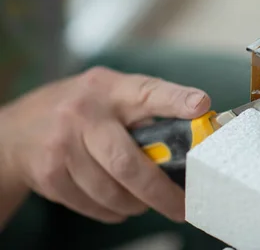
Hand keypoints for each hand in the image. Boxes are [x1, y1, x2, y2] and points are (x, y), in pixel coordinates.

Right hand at [0, 67, 210, 223]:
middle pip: (128, 162)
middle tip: (182, 206)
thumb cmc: (80, 111)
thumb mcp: (110, 94)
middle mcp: (83, 113)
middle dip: (160, 192)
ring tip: (144, 201)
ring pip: (111, 191)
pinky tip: (117, 203)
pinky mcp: (48, 174)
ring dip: (135, 204)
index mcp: (110, 88)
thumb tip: (193, 135)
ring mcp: (62, 144)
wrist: (16, 131)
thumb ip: (145, 108)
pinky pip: (92, 204)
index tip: (201, 106)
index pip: (148, 91)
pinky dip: (112, 210)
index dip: (176, 99)